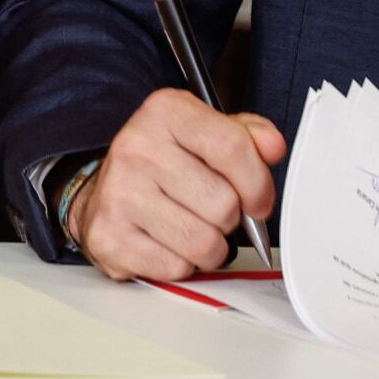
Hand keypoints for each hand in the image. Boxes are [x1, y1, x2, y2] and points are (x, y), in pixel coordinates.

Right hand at [68, 88, 286, 282]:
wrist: (106, 192)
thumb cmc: (165, 163)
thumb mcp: (205, 134)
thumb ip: (246, 136)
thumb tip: (273, 146)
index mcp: (165, 112)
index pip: (232, 148)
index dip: (258, 184)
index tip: (259, 201)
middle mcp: (137, 147)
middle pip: (223, 203)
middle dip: (230, 218)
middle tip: (212, 211)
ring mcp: (119, 193)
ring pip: (203, 242)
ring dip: (210, 247)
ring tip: (193, 228)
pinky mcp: (110, 237)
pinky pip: (176, 267)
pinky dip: (183, 264)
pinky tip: (168, 242)